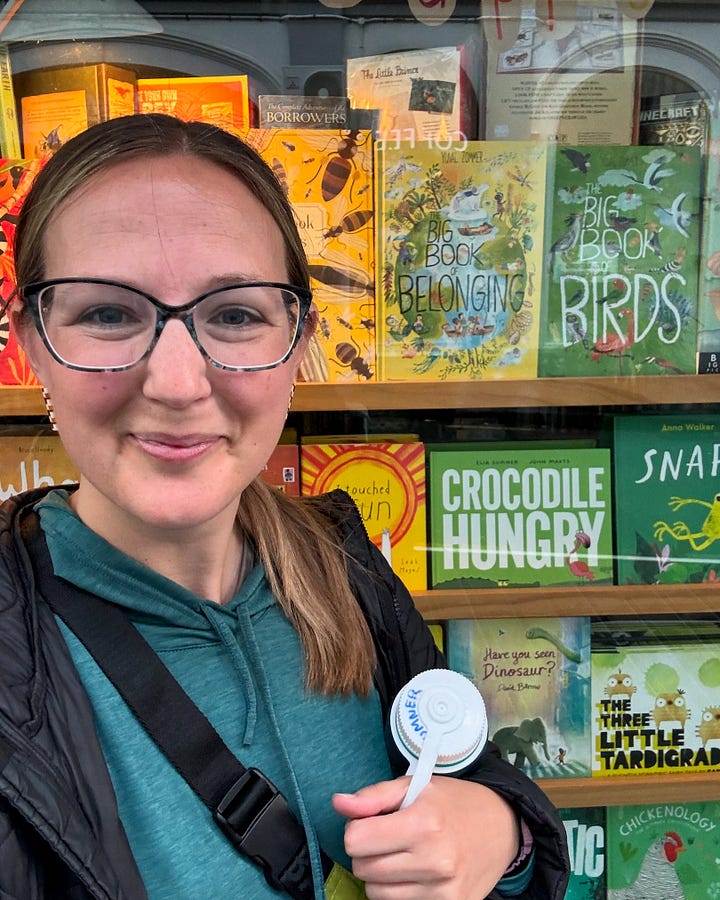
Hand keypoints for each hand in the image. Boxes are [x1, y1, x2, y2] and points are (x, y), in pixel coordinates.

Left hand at [332, 775, 519, 899]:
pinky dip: (398, 891)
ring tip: (402, 854)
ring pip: (376, 893)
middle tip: (389, 837)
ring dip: (380, 875)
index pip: (356, 840)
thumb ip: (374, 796)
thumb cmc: (454, 802)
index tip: (372, 822)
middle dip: (367, 852)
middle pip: (363, 868)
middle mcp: (434, 860)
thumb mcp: (415, 786)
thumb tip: (338, 803)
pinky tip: (414, 873)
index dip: (357, 829)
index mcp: (424, 823)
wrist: (501, 827)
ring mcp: (443, 890)